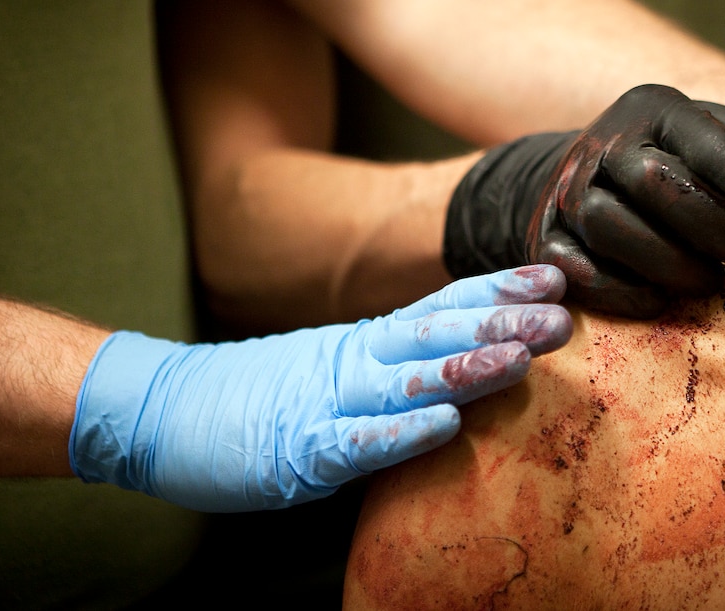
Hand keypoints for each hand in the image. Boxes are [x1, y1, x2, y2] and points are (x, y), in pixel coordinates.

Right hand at [70, 265, 571, 511]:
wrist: (161, 408)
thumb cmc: (261, 393)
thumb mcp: (336, 366)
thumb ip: (395, 362)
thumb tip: (467, 357)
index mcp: (367, 342)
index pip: (444, 306)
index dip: (500, 290)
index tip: (556, 275)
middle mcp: (354, 360)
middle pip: (437, 333)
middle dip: (503, 322)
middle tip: (563, 315)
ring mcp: (326, 401)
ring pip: (405, 379)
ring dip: (465, 369)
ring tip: (519, 357)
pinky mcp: (296, 449)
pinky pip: (355, 442)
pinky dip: (400, 432)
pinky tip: (444, 424)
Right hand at [444, 85, 724, 317]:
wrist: (581, 181)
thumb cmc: (674, 164)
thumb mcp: (717, 140)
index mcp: (656, 109)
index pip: (714, 146)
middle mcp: (604, 143)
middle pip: (657, 183)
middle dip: (717, 229)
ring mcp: (567, 191)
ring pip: (611, 225)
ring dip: (671, 263)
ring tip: (714, 286)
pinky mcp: (544, 239)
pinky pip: (576, 269)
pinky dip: (623, 291)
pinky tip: (662, 303)